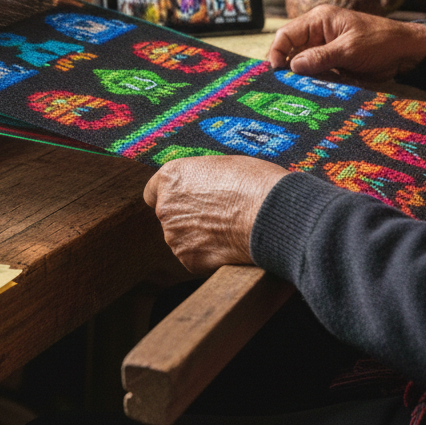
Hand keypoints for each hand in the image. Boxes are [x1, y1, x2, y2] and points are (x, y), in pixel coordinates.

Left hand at [143, 156, 286, 272]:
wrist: (272, 216)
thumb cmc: (254, 184)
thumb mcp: (222, 165)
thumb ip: (200, 178)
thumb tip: (203, 186)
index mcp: (170, 178)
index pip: (153, 191)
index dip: (170, 197)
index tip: (185, 201)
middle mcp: (165, 207)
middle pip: (169, 216)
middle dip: (187, 218)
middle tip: (216, 216)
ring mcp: (175, 235)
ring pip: (182, 238)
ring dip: (198, 237)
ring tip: (228, 229)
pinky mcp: (188, 259)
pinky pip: (195, 258)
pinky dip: (209, 256)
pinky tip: (229, 245)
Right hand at [267, 5, 425, 80]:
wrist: (409, 53)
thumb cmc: (381, 41)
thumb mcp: (349, 49)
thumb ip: (320, 57)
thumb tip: (292, 66)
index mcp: (319, 20)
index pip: (286, 34)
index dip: (277, 51)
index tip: (277, 70)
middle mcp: (318, 33)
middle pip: (292, 51)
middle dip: (289, 68)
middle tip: (286, 85)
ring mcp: (325, 49)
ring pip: (303, 65)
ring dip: (303, 77)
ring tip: (301, 90)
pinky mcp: (334, 63)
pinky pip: (317, 73)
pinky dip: (316, 82)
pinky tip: (315, 91)